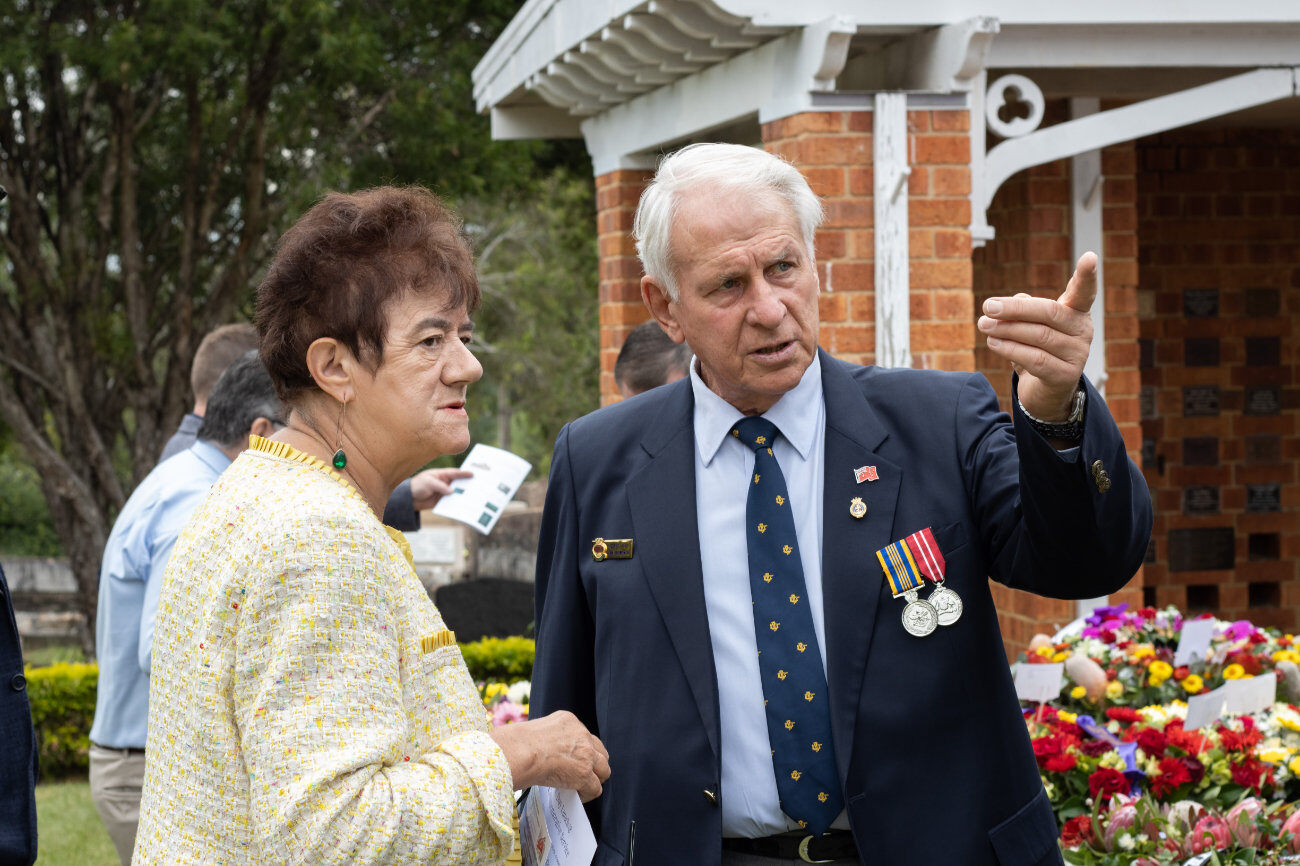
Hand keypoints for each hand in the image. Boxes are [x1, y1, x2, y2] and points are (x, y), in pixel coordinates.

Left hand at [408, 468, 471, 510]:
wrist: (410, 498)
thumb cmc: (418, 485)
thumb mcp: (428, 483)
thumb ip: (440, 486)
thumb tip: (452, 492)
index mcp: (442, 474)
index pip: (455, 473)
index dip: (464, 473)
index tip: (473, 474)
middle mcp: (446, 482)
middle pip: (459, 483)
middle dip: (467, 484)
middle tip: (478, 486)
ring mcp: (445, 492)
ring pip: (457, 493)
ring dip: (463, 495)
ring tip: (473, 497)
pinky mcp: (443, 501)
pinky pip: (452, 502)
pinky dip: (457, 503)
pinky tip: (463, 506)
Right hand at [489, 710, 610, 801]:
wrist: (520, 751)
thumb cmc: (517, 743)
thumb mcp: (538, 730)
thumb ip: (549, 738)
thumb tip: (546, 752)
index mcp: (569, 721)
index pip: (584, 737)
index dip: (582, 751)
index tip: (573, 761)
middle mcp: (582, 735)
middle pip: (600, 752)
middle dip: (594, 764)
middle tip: (582, 774)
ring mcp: (586, 754)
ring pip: (603, 770)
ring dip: (594, 779)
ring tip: (581, 787)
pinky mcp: (584, 773)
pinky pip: (595, 788)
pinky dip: (587, 794)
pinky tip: (576, 795)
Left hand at [978, 251, 1096, 420]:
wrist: (1045, 390)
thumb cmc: (1036, 347)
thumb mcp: (1030, 323)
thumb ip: (1023, 308)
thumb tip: (1010, 304)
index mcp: (1076, 311)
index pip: (1084, 291)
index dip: (1087, 275)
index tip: (1090, 256)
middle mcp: (1083, 330)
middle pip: (1049, 313)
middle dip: (1016, 309)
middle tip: (988, 306)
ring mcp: (1078, 354)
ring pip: (1039, 336)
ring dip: (1006, 329)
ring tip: (984, 325)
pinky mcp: (1066, 376)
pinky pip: (1035, 359)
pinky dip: (1010, 349)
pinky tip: (993, 342)